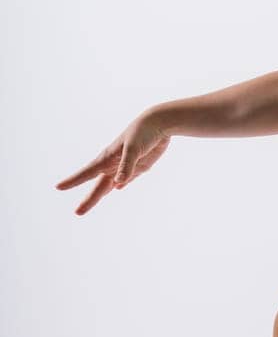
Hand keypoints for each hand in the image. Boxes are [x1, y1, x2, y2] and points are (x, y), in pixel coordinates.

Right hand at [55, 111, 171, 214]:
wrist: (159, 123)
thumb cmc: (143, 132)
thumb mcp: (134, 148)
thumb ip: (126, 165)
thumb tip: (118, 184)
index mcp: (107, 158)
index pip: (87, 173)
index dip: (73, 181)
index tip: (58, 187)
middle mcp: (113, 164)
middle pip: (99, 186)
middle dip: (89, 199)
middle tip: (78, 213)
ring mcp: (125, 166)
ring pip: (110, 185)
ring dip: (100, 195)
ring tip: (88, 205)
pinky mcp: (138, 167)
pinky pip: (126, 179)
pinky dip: (120, 185)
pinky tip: (117, 189)